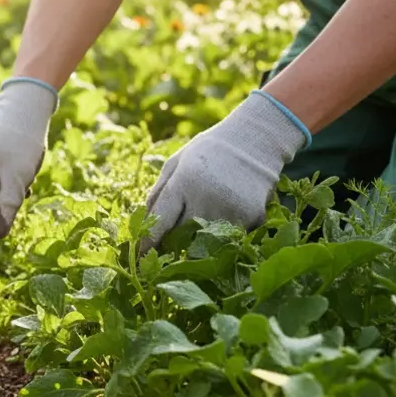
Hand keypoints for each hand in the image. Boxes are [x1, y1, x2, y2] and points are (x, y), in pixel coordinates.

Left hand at [143, 90, 309, 249]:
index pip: (160, 222)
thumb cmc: (208, 153)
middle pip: (181, 238)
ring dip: (198, 241)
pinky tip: (224, 215)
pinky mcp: (253, 217)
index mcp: (184, 181)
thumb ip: (158, 194)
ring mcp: (232, 208)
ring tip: (200, 226)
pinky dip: (222, 235)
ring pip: (205, 242)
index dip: (148, 242)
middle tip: (169, 244)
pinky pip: (229, 238)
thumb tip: (142, 226)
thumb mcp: (175, 164)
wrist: (256, 140)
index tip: (139, 255)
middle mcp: (207, 197)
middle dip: (172, 244)